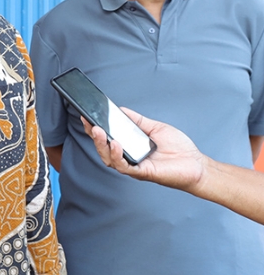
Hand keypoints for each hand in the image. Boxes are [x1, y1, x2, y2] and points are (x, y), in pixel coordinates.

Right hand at [81, 107, 206, 191]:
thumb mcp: (155, 128)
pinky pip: (124, 166)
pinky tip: (115, 143)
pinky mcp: (142, 173)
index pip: (107, 138)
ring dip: (101, 144)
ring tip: (98, 131)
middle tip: (90, 122)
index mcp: (130, 146)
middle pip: (103, 148)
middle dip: (93, 135)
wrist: (196, 164)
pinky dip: (116, 155)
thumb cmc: (179, 149)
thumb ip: (137, 121)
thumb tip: (119, 110)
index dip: (94, 128)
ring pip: (109, 158)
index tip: (86, 116)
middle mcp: (128, 157)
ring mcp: (134, 166)